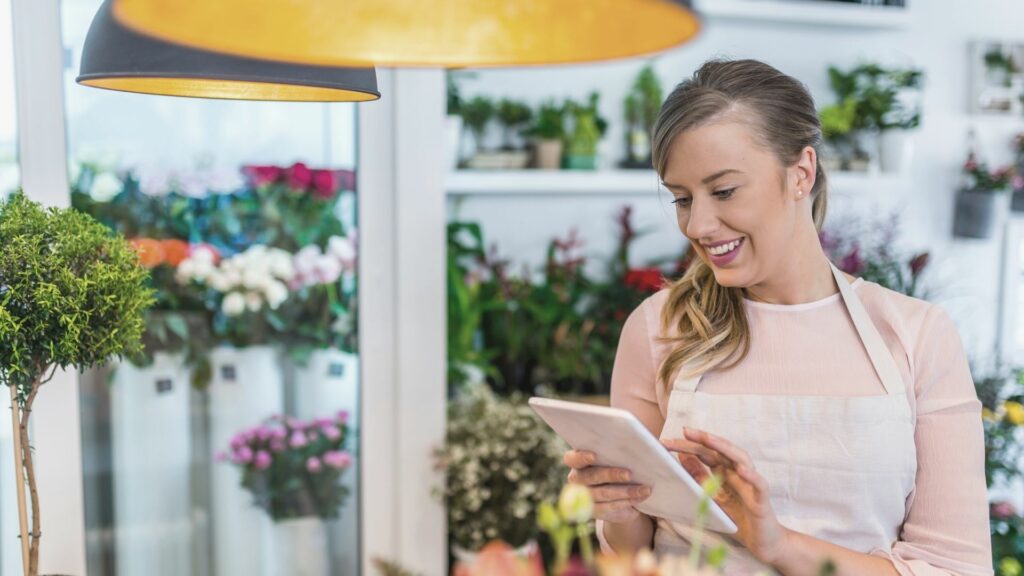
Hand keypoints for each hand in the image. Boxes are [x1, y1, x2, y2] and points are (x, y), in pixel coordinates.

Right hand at [562, 449, 651, 524]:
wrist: (620, 489)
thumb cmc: (620, 462)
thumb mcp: (621, 453)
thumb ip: (628, 445)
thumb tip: (654, 442)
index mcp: (577, 461)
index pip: (572, 458)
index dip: (581, 457)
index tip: (596, 455)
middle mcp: (576, 480)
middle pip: (589, 477)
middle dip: (610, 475)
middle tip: (629, 473)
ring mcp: (584, 498)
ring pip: (602, 495)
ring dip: (624, 492)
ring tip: (644, 490)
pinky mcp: (595, 512)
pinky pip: (609, 510)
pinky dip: (626, 504)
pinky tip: (640, 500)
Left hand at [662, 427, 790, 564]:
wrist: (761, 540)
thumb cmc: (738, 516)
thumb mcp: (712, 496)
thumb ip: (700, 477)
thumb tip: (682, 457)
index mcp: (725, 471)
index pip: (705, 453)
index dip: (688, 445)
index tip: (667, 441)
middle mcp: (738, 472)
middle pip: (721, 450)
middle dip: (703, 439)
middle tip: (685, 431)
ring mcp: (751, 484)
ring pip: (741, 459)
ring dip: (725, 448)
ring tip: (709, 439)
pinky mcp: (762, 499)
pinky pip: (759, 484)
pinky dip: (752, 476)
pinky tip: (742, 470)